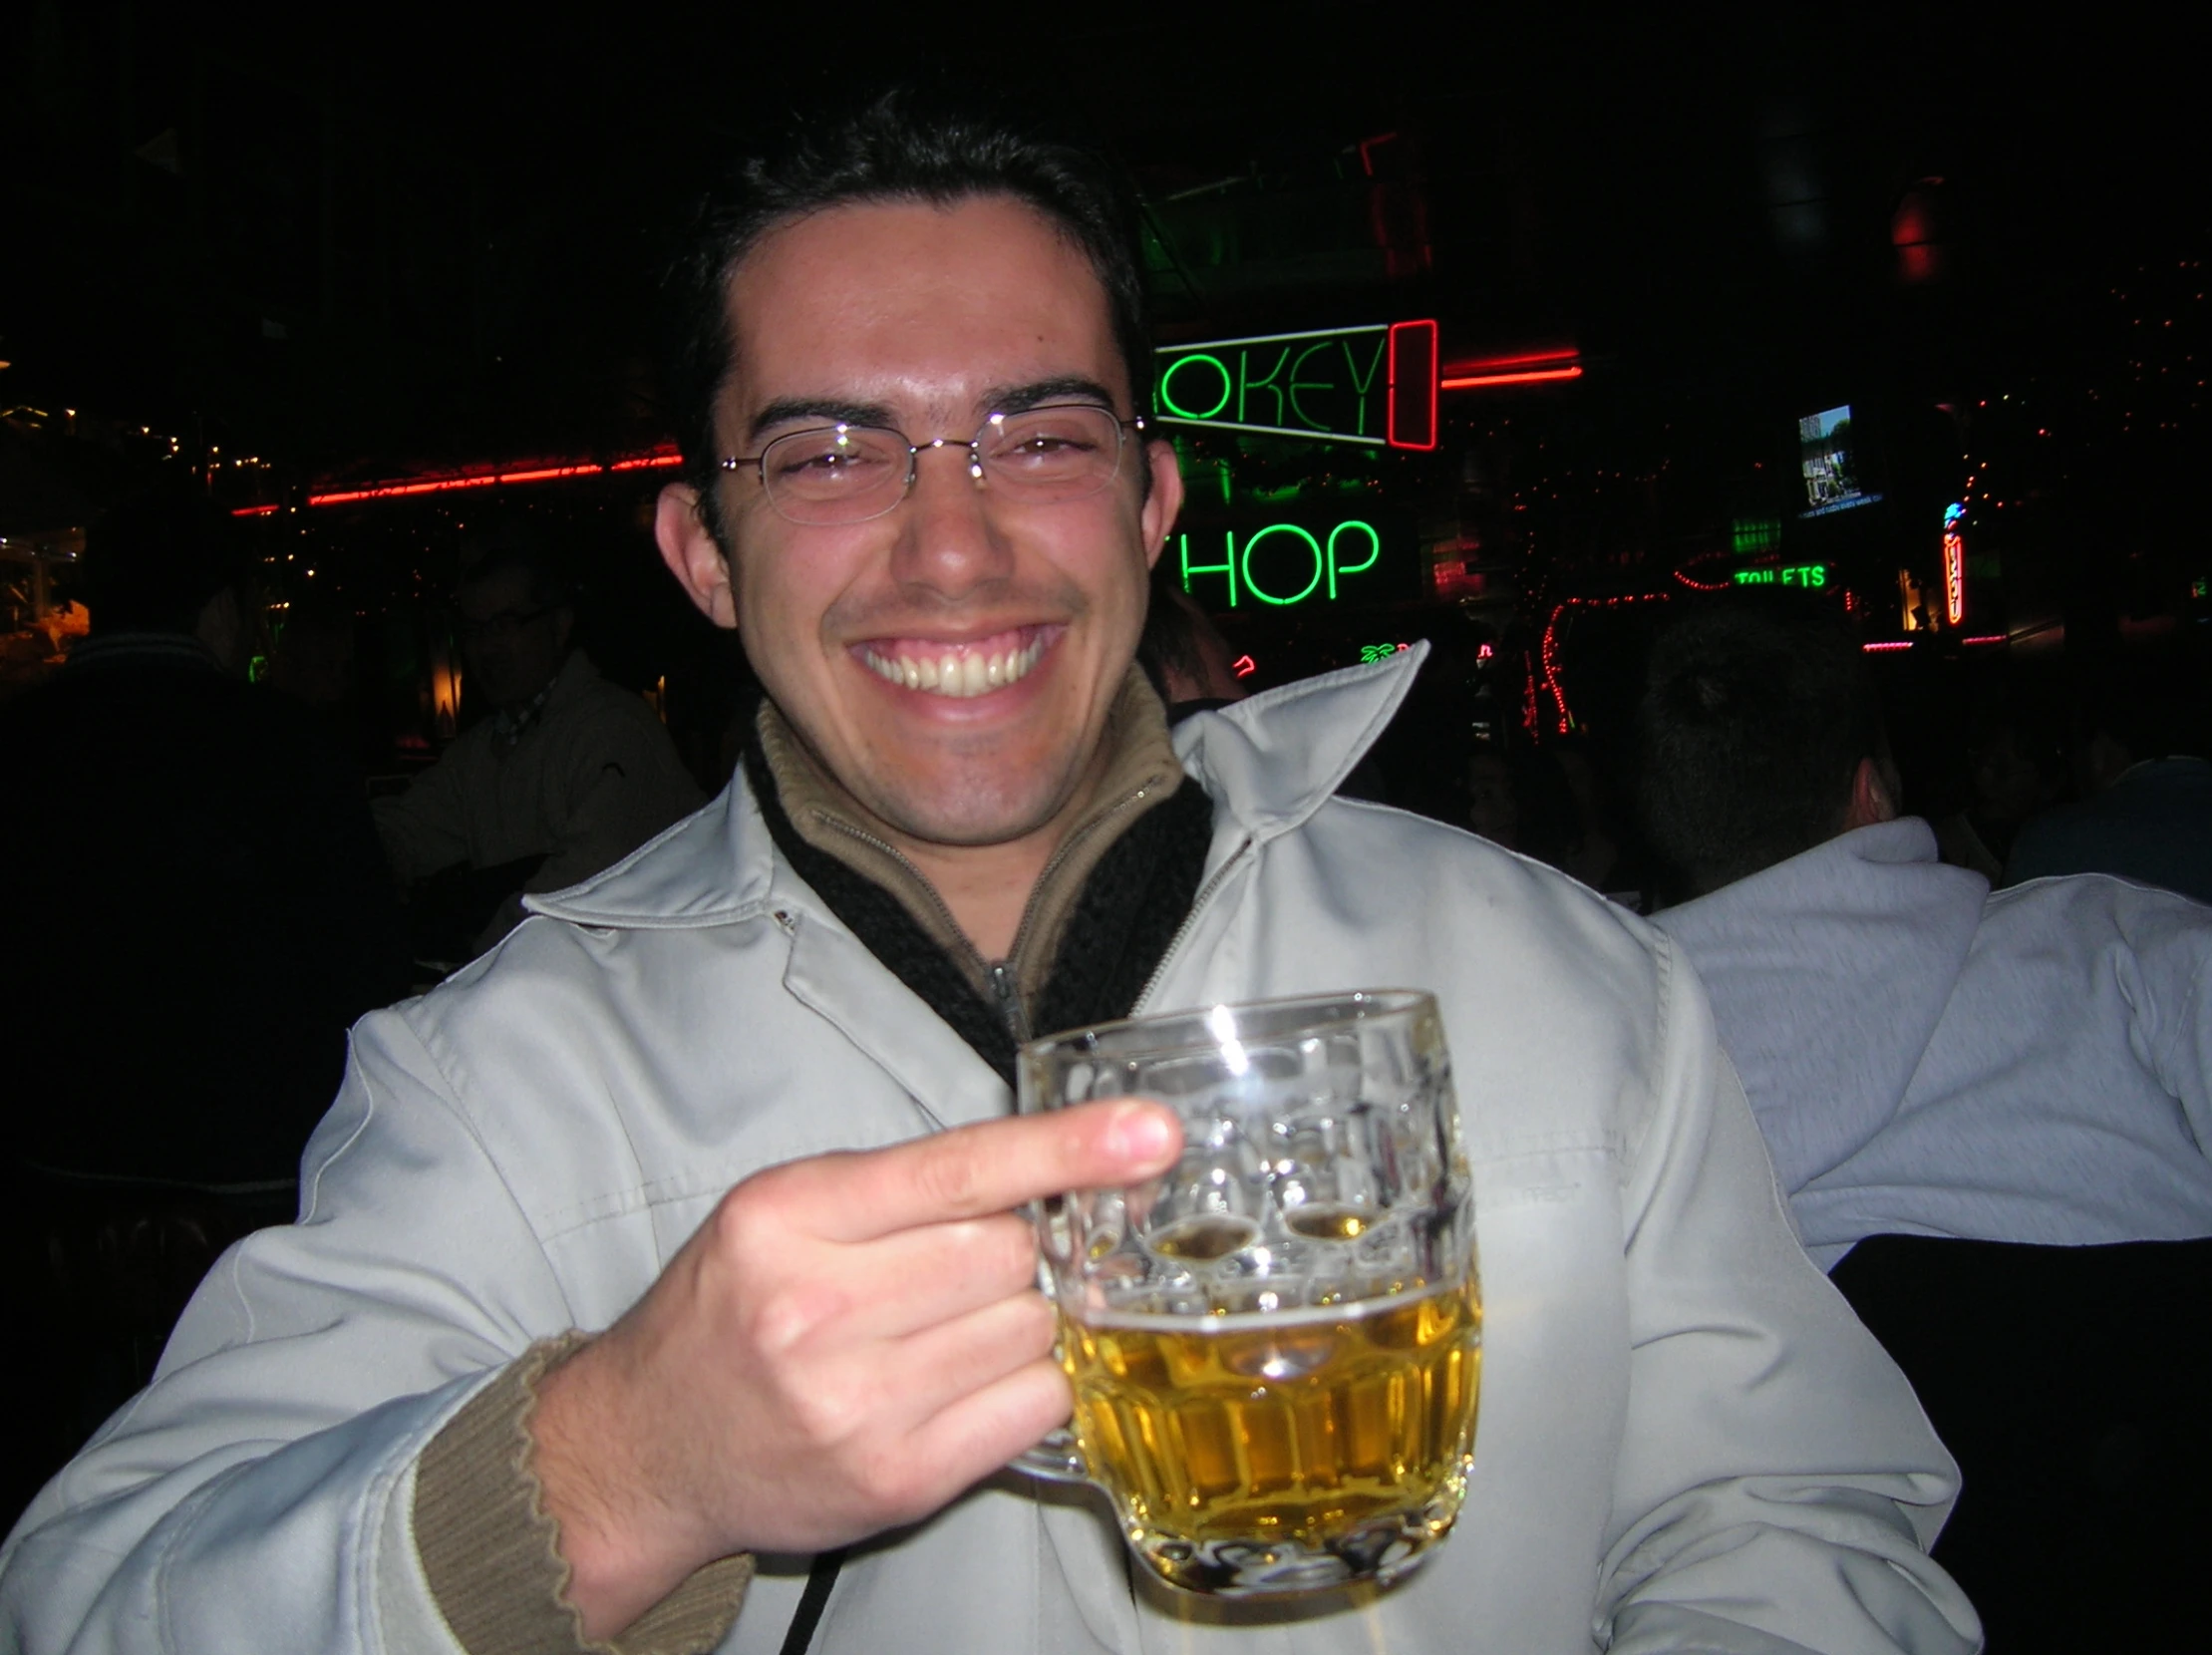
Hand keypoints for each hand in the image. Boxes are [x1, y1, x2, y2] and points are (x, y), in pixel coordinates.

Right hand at [529, 1098, 1180, 1639]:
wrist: (645, 1450)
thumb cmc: (727, 1314)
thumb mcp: (779, 1214)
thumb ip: (901, 1184)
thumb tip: (1056, 1161)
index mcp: (785, 1218)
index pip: (956, 1171)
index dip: (1065, 1149)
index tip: (1149, 1134)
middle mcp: (815, 1310)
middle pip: (1008, 1250)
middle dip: (1009, 1250)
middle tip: (954, 1271)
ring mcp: (858, 1404)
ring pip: (1029, 1326)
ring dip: (1016, 1320)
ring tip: (942, 1333)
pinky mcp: (899, 1478)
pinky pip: (1033, 1405)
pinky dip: (1024, 1384)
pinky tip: (966, 1383)